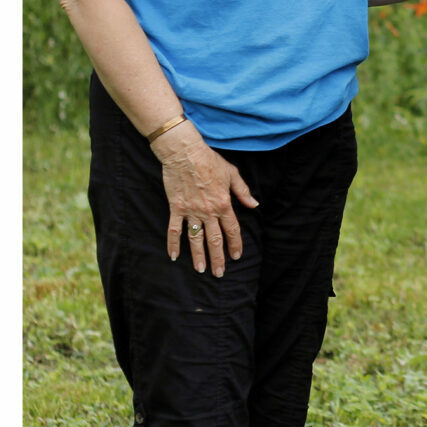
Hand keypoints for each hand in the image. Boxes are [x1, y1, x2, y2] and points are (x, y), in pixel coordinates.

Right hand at [153, 123, 258, 276]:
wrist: (185, 153)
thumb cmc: (209, 161)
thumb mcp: (232, 173)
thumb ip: (243, 192)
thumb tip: (254, 205)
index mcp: (224, 203)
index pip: (232, 229)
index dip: (235, 244)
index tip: (236, 257)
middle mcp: (208, 210)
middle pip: (215, 239)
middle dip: (218, 258)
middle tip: (219, 273)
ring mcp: (191, 211)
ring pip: (196, 238)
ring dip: (198, 256)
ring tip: (201, 270)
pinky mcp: (176, 208)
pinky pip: (174, 229)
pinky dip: (173, 243)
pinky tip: (174, 256)